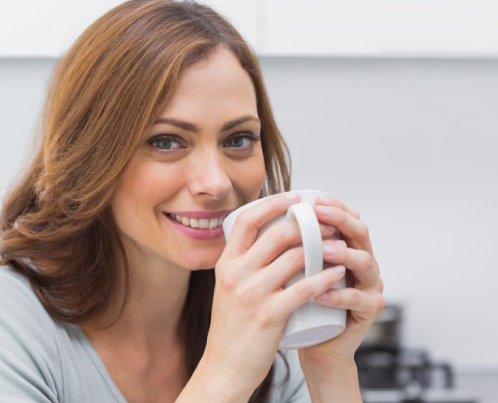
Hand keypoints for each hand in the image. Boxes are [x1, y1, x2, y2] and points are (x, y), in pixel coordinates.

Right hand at [196, 192, 347, 399]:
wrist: (224, 366)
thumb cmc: (231, 328)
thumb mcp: (227, 288)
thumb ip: (243, 264)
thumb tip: (269, 238)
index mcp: (225, 264)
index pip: (246, 221)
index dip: (272, 204)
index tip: (294, 197)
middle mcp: (235, 274)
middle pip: (276, 234)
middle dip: (307, 224)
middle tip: (327, 223)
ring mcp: (251, 294)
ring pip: (294, 258)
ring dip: (323, 248)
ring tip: (339, 247)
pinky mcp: (269, 315)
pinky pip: (304, 288)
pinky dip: (325, 277)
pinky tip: (338, 273)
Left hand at [299, 194, 384, 369]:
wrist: (314, 344)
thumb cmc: (299, 304)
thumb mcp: (292, 270)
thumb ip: (285, 246)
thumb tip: (254, 215)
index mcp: (345, 248)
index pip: (346, 218)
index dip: (333, 206)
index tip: (313, 198)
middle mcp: (362, 263)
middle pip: (360, 233)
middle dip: (340, 220)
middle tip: (319, 213)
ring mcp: (370, 286)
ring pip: (365, 263)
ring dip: (344, 254)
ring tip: (323, 250)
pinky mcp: (369, 311)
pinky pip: (358, 300)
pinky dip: (340, 296)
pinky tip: (322, 294)